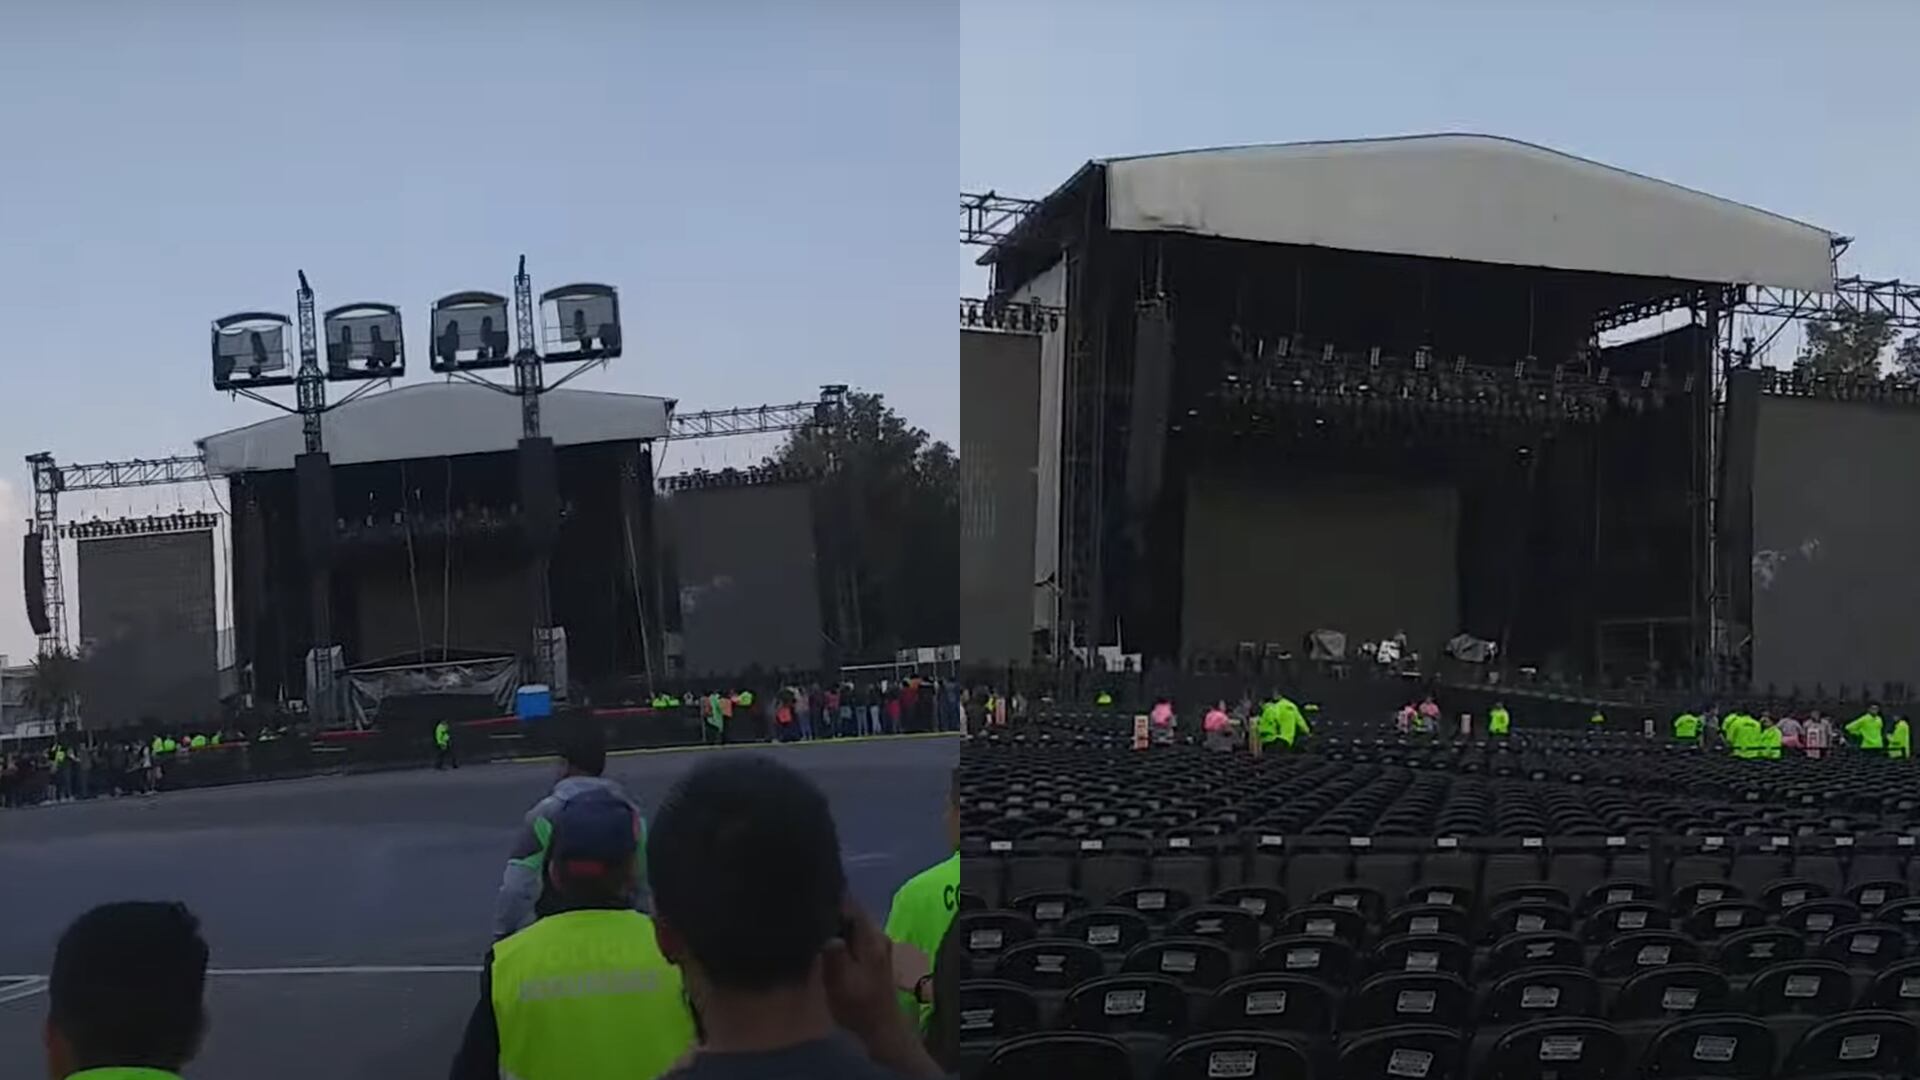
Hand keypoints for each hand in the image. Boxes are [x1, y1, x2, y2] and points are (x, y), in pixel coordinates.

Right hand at [823, 898, 944, 1077]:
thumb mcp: (840, 980)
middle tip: (805, 906)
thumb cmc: (859, 1005)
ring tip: (811, 920)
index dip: (831, 895)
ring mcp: (878, 945)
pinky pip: (855, 935)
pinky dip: (841, 934)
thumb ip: (834, 951)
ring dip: (835, 922)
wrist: (882, 1029)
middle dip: (832, 907)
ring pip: (854, 923)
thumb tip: (826, 929)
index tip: (810, 891)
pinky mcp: (874, 957)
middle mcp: (877, 935)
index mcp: (870, 937)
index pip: (851, 903)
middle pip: (853, 911)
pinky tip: (825, 940)